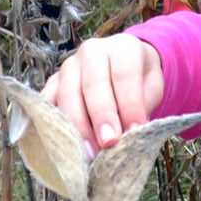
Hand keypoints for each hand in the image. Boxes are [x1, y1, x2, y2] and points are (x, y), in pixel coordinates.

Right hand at [42, 34, 163, 149]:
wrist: (123, 65)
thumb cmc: (139, 80)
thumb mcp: (152, 87)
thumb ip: (142, 106)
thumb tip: (129, 136)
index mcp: (123, 48)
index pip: (124, 73)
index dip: (129, 103)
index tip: (134, 131)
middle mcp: (93, 51)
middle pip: (93, 83)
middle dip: (101, 116)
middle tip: (109, 143)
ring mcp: (69, 65)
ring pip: (68, 93)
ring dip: (78, 125)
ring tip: (90, 152)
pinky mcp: (53, 81)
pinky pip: (47, 101)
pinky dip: (52, 122)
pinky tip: (63, 143)